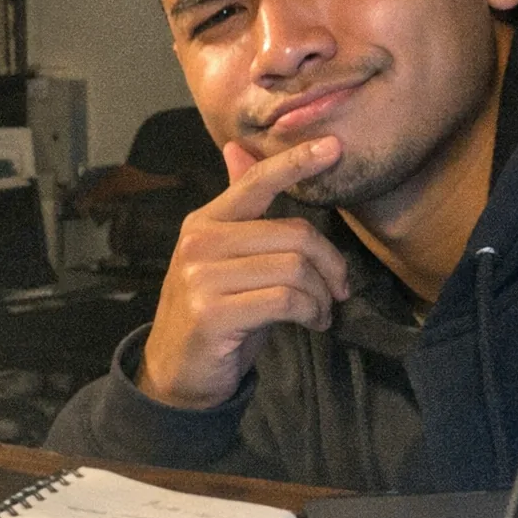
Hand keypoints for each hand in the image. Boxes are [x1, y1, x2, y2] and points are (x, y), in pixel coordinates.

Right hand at [137, 136, 349, 408]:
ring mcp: (201, 277)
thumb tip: (236, 149)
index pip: (255, 181)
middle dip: (331, 264)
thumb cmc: (214, 310)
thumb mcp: (227, 257)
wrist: (177, 371)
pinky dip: (311, 313)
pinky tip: (313, 323)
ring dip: (322, 295)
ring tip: (322, 311)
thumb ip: (239, 209)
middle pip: (294, 233)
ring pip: (294, 268)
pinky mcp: (212, 312)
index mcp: (205, 222)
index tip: (334, 146)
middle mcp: (199, 242)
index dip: (296, 161)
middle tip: (340, 289)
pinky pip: (285, 300)